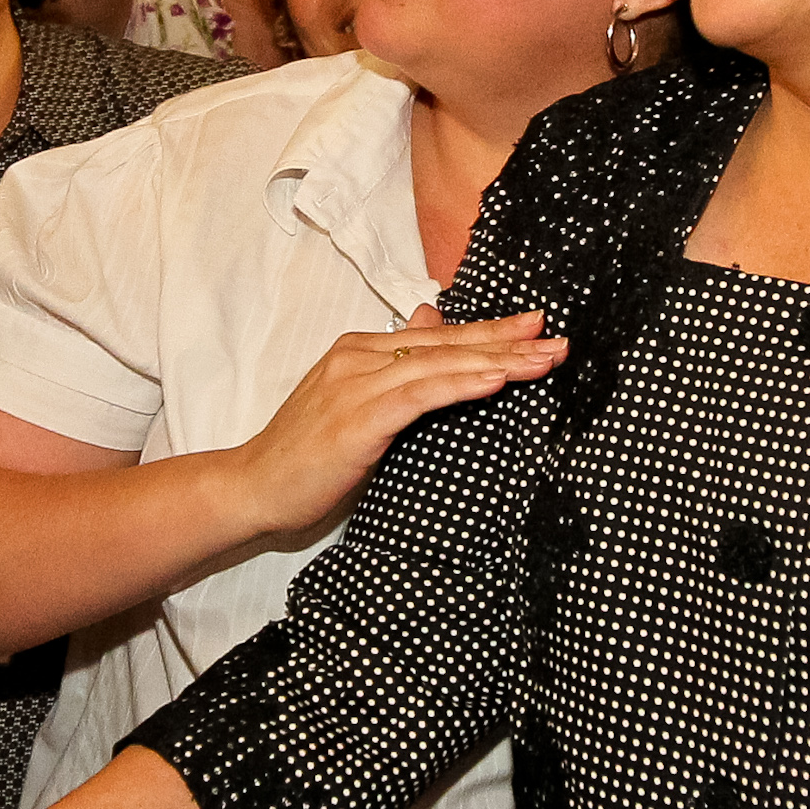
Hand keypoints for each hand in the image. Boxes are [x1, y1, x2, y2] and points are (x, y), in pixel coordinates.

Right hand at [220, 306, 564, 543]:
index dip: (489, 334)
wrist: (253, 487)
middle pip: (446, 343)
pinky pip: (421, 395)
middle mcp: (358, 357)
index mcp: (359, 350)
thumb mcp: (354, 403)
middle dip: (506, 342)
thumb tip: (429, 320)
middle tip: (555, 340)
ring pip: (441, 365)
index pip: (437, 337)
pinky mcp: (358, 417)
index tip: (534, 331)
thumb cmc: (305, 456)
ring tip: (542, 361)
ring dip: (498, 362)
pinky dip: (462, 385)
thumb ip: (393, 369)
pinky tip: (496, 382)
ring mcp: (356, 384)